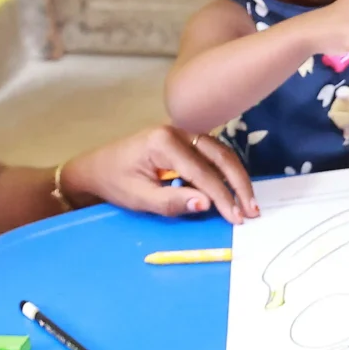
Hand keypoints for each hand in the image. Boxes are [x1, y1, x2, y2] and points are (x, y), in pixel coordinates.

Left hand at [61, 124, 258, 222]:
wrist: (96, 169)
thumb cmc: (114, 183)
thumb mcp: (139, 198)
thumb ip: (172, 201)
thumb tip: (206, 203)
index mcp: (164, 142)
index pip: (203, 172)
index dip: (223, 197)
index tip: (237, 218)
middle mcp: (178, 131)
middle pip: (220, 156)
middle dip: (239, 184)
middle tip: (252, 210)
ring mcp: (183, 134)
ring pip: (221, 153)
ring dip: (237, 177)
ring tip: (249, 202)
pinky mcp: (185, 141)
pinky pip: (213, 154)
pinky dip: (227, 171)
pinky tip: (235, 188)